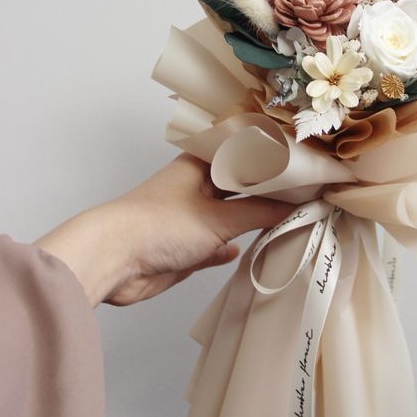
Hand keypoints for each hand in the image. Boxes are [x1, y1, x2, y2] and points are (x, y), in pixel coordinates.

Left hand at [35, 154, 291, 306]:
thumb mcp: (220, 217)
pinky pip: (214, 245)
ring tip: (285, 218)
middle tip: (302, 193)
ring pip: (228, 217)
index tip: (301, 162)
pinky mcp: (183, 248)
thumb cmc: (160, 225)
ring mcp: (188, 219)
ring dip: (250, 221)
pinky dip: (228, 247)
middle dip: (265, 192)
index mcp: (200, 166)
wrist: (113, 261)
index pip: (242, 154)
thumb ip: (260, 212)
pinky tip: (242, 249)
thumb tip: (296, 206)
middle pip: (238, 187)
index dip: (270, 158)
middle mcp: (195, 188)